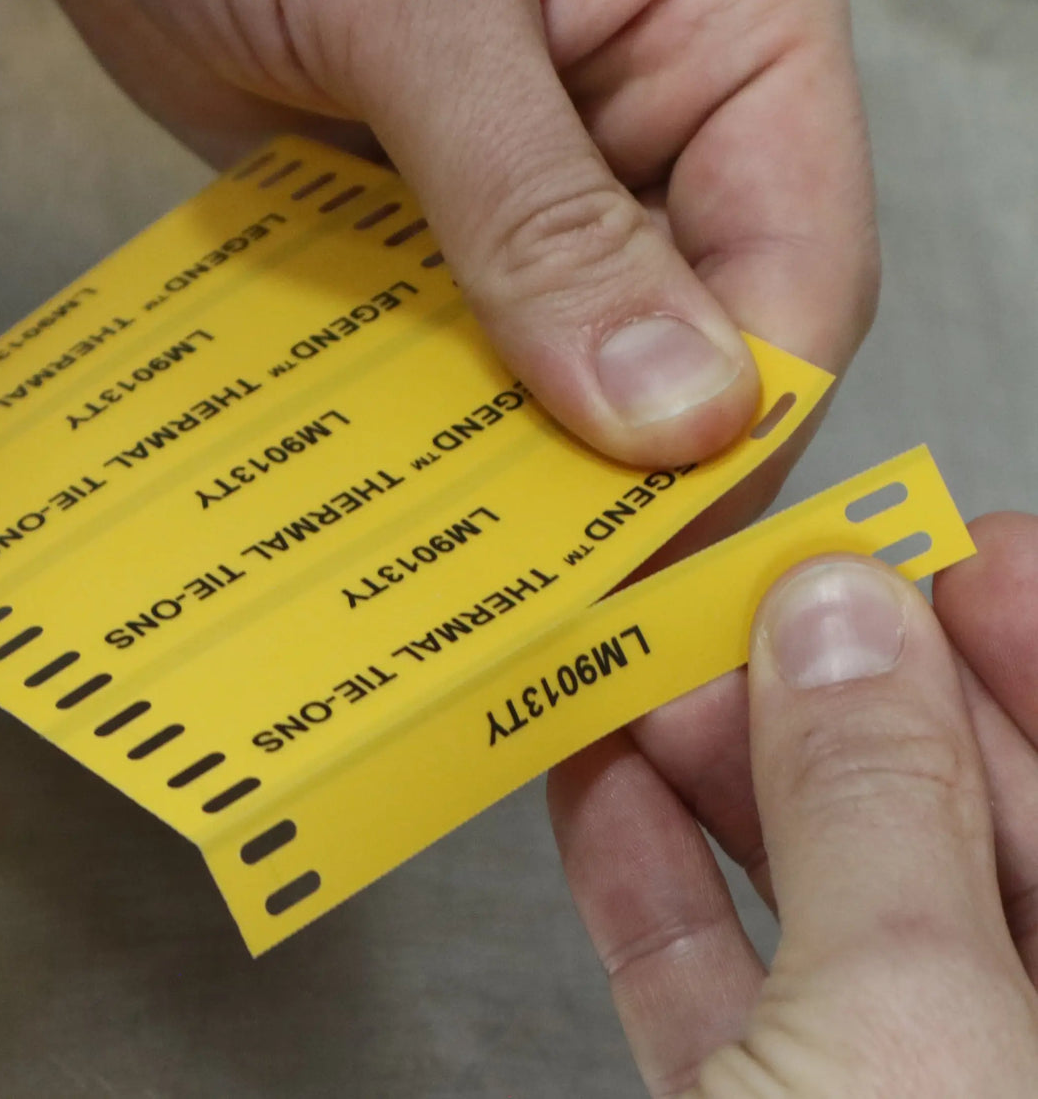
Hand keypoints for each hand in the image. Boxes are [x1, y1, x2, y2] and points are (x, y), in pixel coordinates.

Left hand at [57, 0, 876, 485]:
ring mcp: (550, 196)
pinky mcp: (450, 238)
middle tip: (564, 584)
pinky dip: (450, 420)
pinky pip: (479, 352)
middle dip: (635, 464)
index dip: (746, 421)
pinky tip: (415, 483)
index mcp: (729, 43)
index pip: (799, 269)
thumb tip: (671, 404)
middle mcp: (656, 131)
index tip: (666, 543)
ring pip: (586, 367)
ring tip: (484, 563)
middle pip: (702, 343)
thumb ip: (543, 211)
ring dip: (533, 458)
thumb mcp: (424, 23)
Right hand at [549, 512, 1037, 1095]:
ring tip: (650, 669)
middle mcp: (1007, 1056)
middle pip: (944, 829)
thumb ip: (869, 813)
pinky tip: (602, 785)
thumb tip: (835, 623)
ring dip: (719, 770)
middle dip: (840, 696)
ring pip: (813, 896)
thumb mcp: (899, 1033)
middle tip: (759, 593)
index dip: (1029, 657)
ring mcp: (877, 1093)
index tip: (953, 551)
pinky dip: (646, 878)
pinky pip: (707, 979)